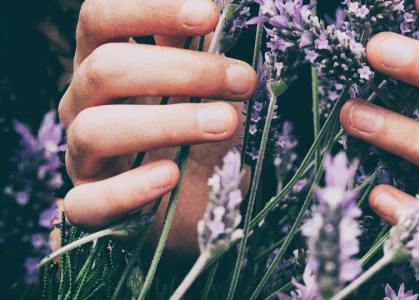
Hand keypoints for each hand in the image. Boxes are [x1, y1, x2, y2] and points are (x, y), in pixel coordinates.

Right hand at [58, 0, 256, 256]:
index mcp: (106, 61)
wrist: (201, 198)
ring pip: (96, 129)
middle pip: (106, 68)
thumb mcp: (206, 86)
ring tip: (227, 123)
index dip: (149, 9)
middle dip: (183, 71)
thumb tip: (219, 8)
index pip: (102, 16)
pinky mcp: (89, 204)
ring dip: (169, 122)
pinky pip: (88, 202)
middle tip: (243, 81)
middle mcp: (85, 102)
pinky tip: (171, 175)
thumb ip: (200, 49)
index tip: (210, 14)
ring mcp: (82, 154)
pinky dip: (130, 188)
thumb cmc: (202, 130)